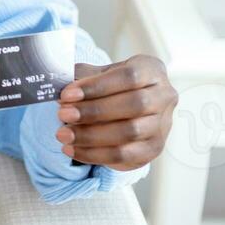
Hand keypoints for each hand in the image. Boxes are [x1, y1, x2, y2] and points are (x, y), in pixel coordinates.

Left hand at [54, 55, 176, 170]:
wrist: (127, 107)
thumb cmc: (111, 86)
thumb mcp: (98, 74)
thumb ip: (82, 78)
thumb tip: (60, 90)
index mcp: (151, 70)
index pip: (128, 77)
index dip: (97, 86)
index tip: (67, 94)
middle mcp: (164, 96)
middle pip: (134, 105)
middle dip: (94, 111)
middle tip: (63, 114)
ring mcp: (162, 125)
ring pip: (130, 132)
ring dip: (91, 136)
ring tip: (63, 134)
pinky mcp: (153, 149)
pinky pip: (125, 155)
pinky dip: (95, 154)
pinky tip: (73, 149)